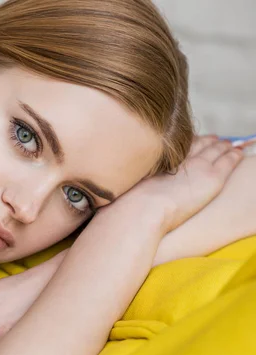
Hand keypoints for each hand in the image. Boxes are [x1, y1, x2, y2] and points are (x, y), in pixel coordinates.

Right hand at [124, 134, 243, 232]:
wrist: (142, 210)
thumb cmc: (129, 204)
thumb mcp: (127, 184)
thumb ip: (132, 176)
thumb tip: (120, 175)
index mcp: (159, 158)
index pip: (177, 147)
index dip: (186, 142)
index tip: (192, 139)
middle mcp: (178, 157)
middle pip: (196, 145)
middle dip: (206, 141)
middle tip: (214, 139)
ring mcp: (197, 166)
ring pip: (214, 150)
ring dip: (222, 146)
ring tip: (229, 144)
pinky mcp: (212, 177)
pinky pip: (227, 162)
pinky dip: (233, 156)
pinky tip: (238, 153)